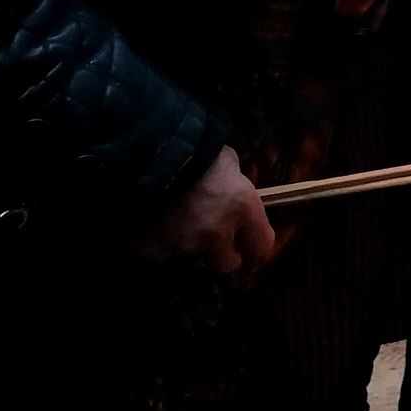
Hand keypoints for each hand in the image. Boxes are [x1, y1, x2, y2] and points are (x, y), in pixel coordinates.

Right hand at [136, 146, 275, 274]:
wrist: (148, 154)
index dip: (253, 243)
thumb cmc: (194, 147)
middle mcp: (217, 234)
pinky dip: (156, 244)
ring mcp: (184, 246)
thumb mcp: (225, 159)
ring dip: (187, 247)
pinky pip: (158, 255)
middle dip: (221, 253)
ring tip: (174, 226)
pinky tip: (149, 226)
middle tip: (209, 238)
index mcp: (242, 208)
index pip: (262, 245)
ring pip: (191, 259)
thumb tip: (231, 181)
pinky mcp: (153, 250)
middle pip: (227, 263)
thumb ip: (233, 178)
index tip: (246, 239)